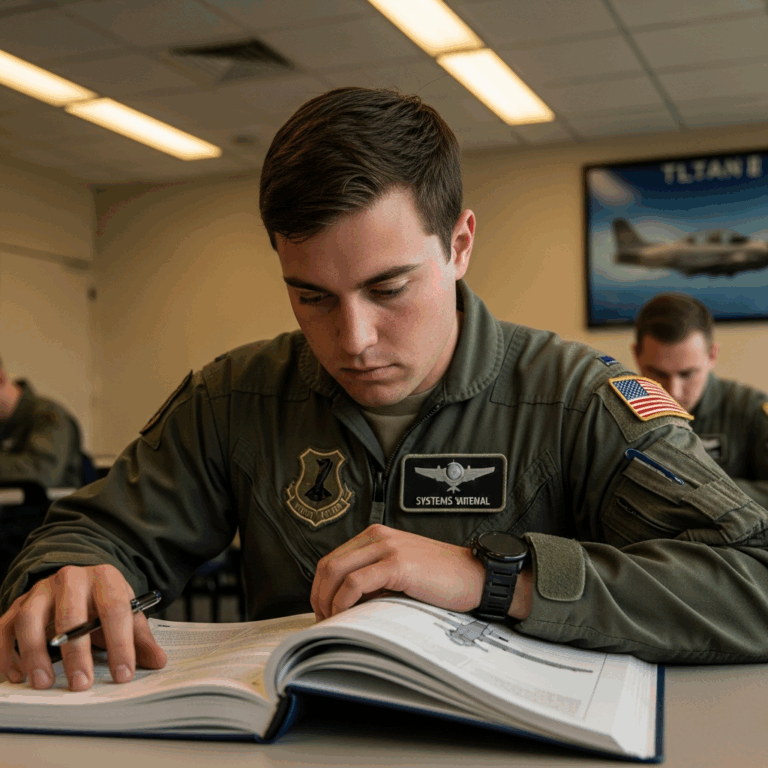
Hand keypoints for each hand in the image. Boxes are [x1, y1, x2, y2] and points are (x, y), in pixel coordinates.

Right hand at [0, 564, 166, 690]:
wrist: (80, 579)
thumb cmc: (105, 601)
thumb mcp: (127, 613)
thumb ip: (140, 638)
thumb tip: (159, 662)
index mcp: (105, 578)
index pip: (115, 608)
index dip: (121, 643)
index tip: (123, 674)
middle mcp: (71, 579)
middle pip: (70, 614)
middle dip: (75, 653)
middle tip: (81, 685)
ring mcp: (42, 590)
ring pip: (30, 618)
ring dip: (34, 652)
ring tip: (44, 683)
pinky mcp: (20, 603)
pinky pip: (5, 626)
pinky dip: (6, 651)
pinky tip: (15, 675)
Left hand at [311, 524, 487, 620]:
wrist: (476, 577)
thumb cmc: (443, 579)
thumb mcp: (401, 572)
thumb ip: (375, 578)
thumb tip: (345, 604)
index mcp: (377, 535)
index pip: (333, 558)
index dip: (321, 587)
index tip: (323, 611)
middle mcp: (379, 536)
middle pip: (328, 564)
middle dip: (318, 596)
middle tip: (323, 622)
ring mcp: (387, 547)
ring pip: (335, 571)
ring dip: (327, 601)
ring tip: (333, 623)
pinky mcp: (397, 564)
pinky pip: (355, 582)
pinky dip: (343, 601)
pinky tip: (347, 615)